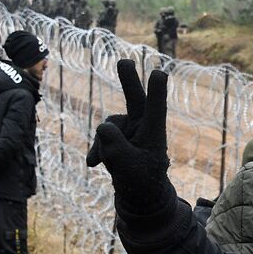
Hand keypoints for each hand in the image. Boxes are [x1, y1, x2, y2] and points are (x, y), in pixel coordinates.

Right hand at [86, 60, 172, 210]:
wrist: (138, 192)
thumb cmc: (141, 180)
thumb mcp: (127, 168)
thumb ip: (115, 147)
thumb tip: (102, 126)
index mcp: (154, 134)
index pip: (156, 111)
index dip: (157, 93)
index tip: (160, 73)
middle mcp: (142, 126)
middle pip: (135, 100)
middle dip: (129, 81)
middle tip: (125, 61)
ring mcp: (128, 127)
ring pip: (108, 126)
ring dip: (104, 145)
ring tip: (107, 163)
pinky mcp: (116, 132)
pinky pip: (101, 135)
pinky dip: (97, 149)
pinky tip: (92, 164)